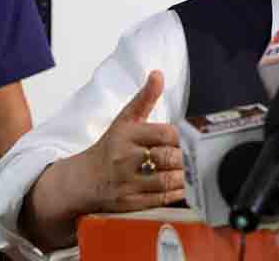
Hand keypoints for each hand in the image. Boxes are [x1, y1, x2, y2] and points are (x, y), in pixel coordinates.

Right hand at [78, 70, 184, 212]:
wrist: (80, 180)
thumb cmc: (109, 147)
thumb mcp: (124, 121)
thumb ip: (145, 99)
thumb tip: (158, 74)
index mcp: (126, 135)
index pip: (165, 133)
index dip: (182, 137)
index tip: (190, 138)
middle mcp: (124, 159)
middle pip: (167, 157)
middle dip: (186, 157)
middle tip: (198, 156)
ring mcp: (126, 183)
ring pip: (166, 180)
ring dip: (185, 176)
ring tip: (194, 171)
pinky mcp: (128, 203)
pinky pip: (159, 199)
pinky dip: (177, 193)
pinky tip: (185, 187)